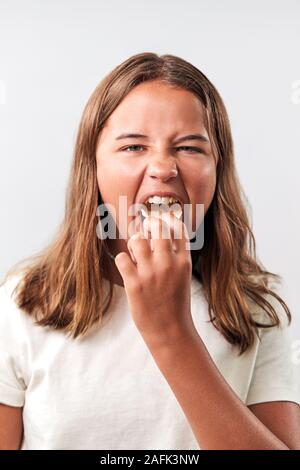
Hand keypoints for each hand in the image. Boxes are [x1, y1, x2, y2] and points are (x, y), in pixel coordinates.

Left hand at [114, 212, 195, 347]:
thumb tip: (160, 233)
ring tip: (135, 254)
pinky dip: (122, 260)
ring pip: (136, 240)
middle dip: (148, 225)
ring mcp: (151, 273)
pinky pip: (122, 258)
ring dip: (133, 243)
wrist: (170, 330)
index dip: (166, 218)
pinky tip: (127, 268)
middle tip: (144, 231)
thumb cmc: (175, 302)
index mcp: (183, 261)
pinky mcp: (134, 284)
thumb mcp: (183, 276)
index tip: (159, 219)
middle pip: (157, 227)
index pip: (177, 228)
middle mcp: (168, 263)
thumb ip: (175, 255)